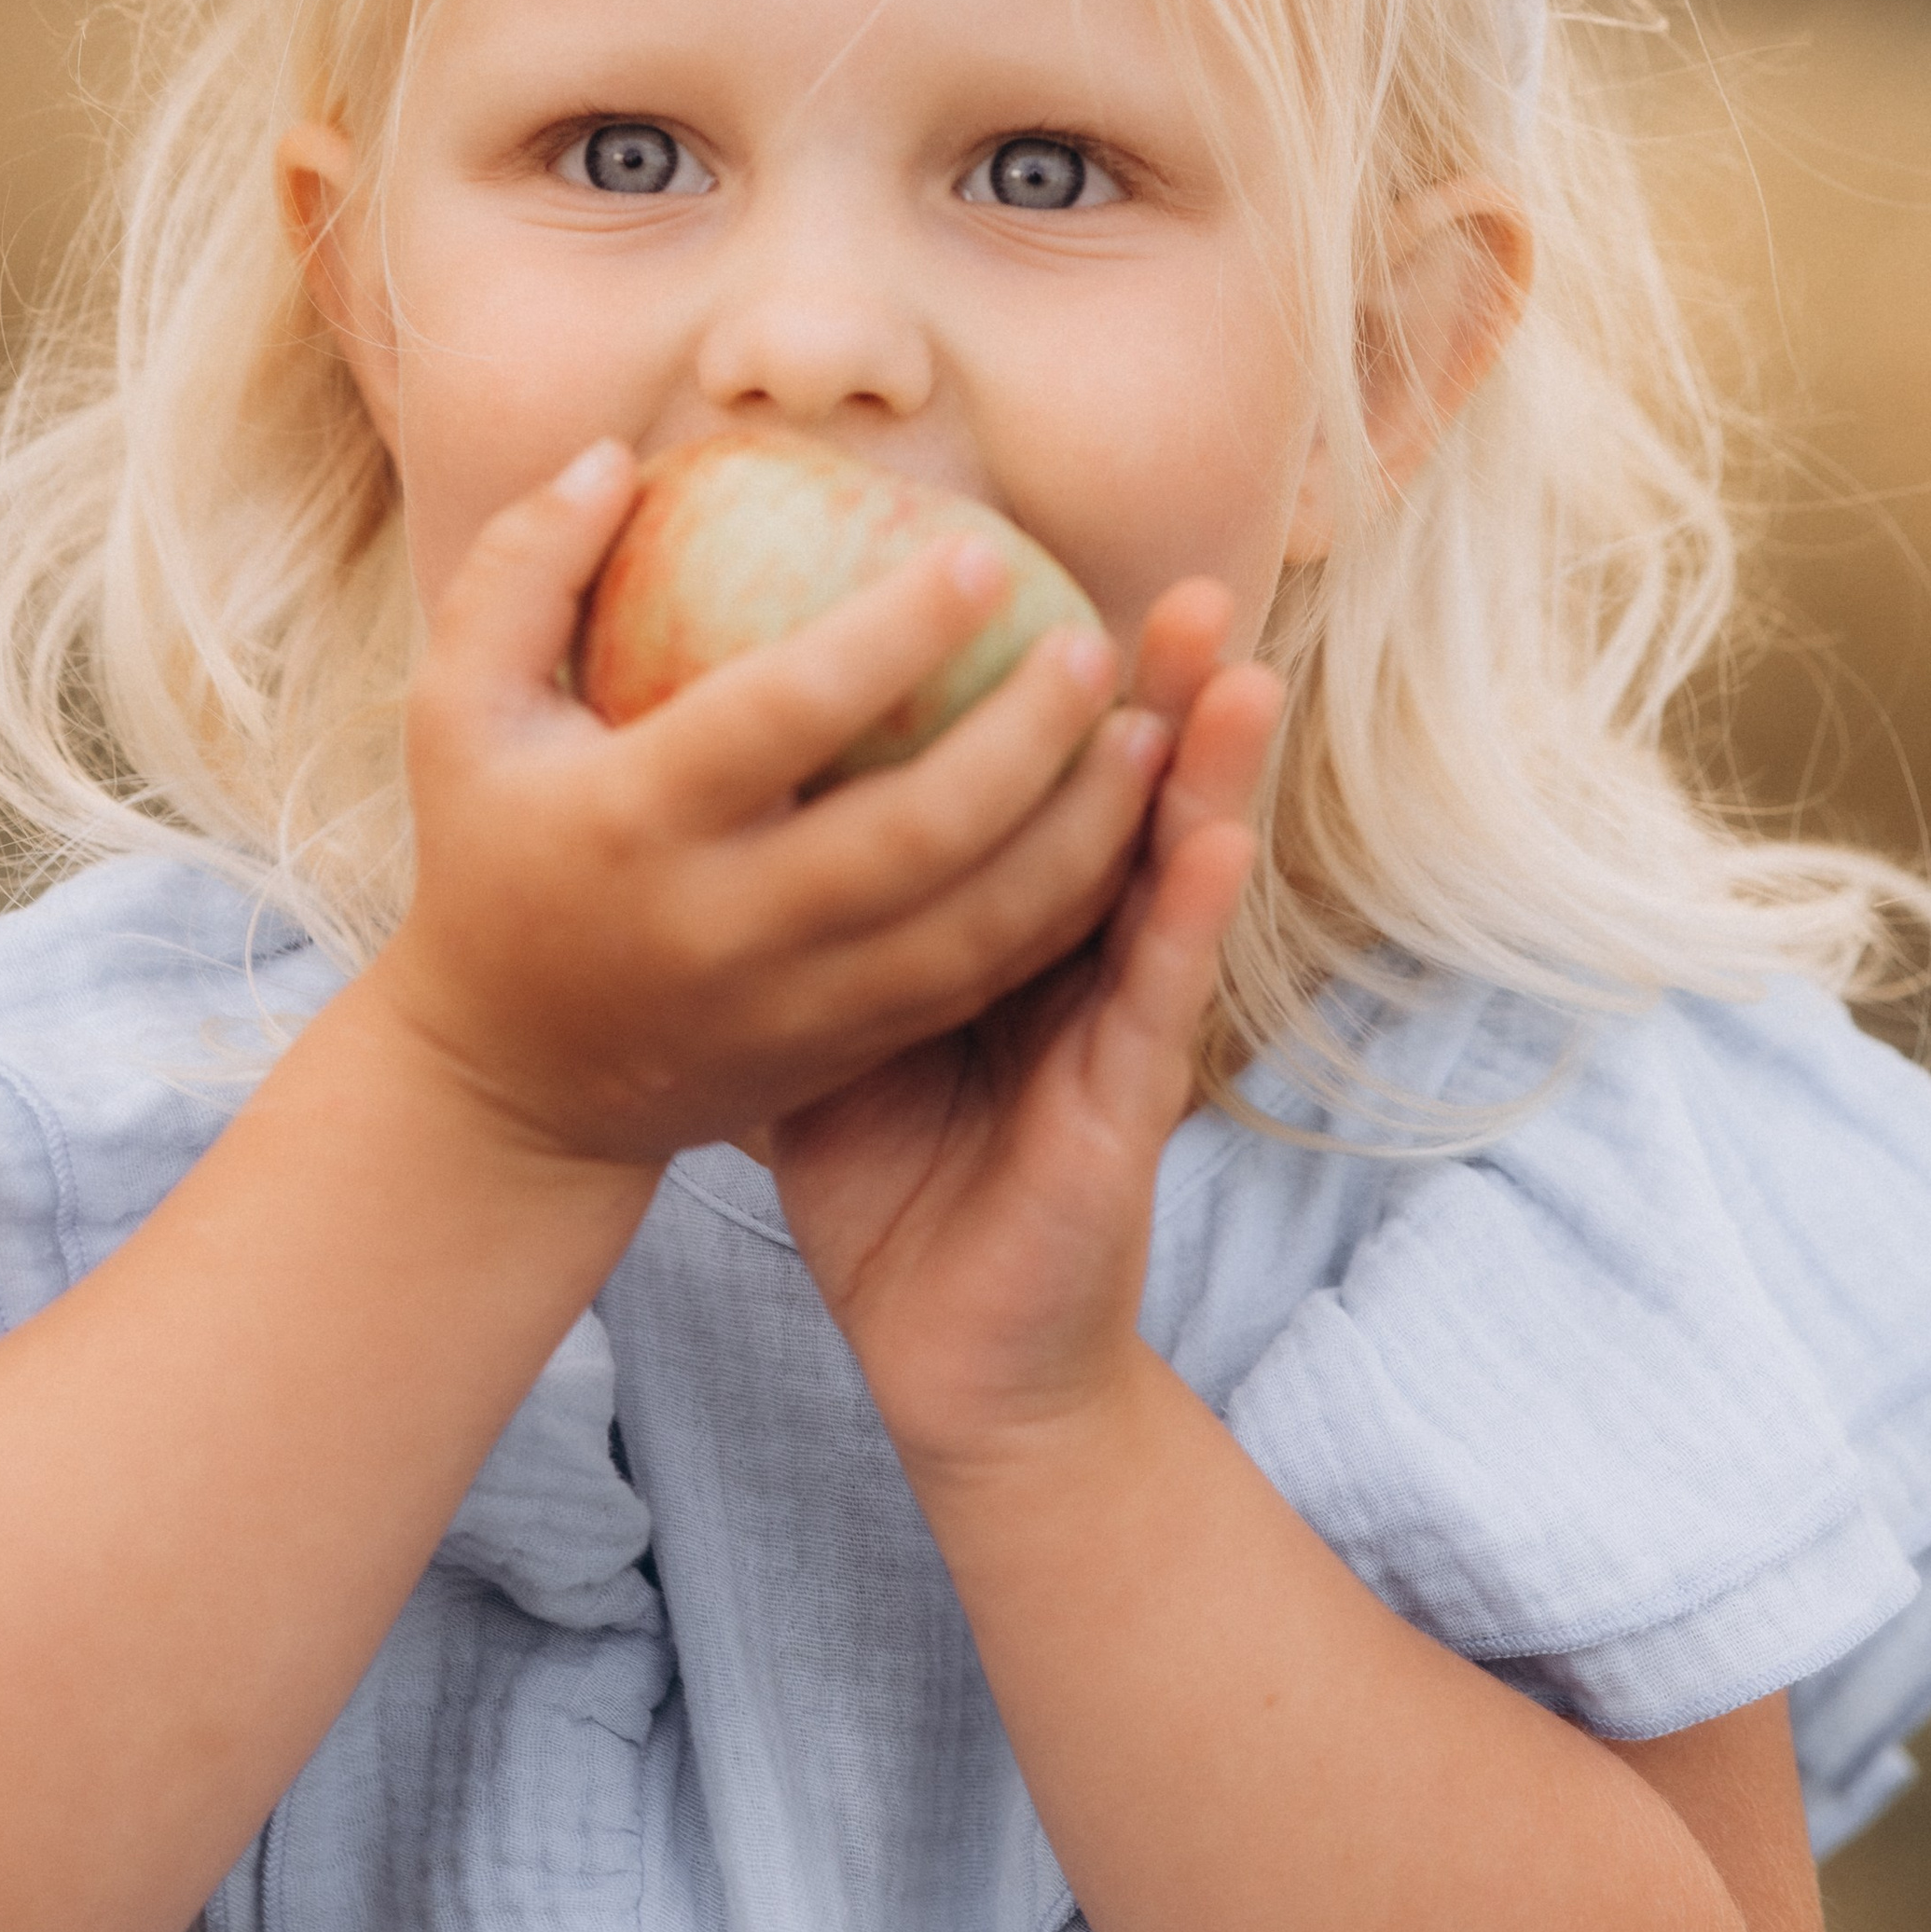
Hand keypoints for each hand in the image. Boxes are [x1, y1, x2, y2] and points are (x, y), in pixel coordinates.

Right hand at [369, 441, 1183, 1171]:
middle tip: (1092, 650)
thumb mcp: (454, 708)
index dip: (891, 637)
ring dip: (1078, 837)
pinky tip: (1119, 832)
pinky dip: (1059, 911)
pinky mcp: (840, 1052)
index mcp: (627, 824)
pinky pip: (976, 983)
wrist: (508, 1087)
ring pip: (971, 931)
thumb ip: (525, 568)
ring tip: (1147, 738)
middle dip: (1022, 742)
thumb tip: (620, 457)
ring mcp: (789, 1006)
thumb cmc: (490, 858)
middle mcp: (717, 928)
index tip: (984, 555)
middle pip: (909, 838)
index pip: (779, 719)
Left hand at [770, 583, 1280, 1479]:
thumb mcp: (822, 1022)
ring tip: (1235, 672)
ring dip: (1211, 777)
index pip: (1042, 786)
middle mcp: (1075, 963)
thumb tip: (695, 802)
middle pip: (1127, 808)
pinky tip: (1217, 834)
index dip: (1061, 693)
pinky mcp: (1127, 1106)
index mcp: (1006, 930)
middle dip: (1164, 699)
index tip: (1068, 578)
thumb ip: (795, 919)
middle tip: (1190, 586)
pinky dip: (1188, 911)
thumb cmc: (882, 1187)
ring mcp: (1112, 1030)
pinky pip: (1154, 996)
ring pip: (1168, 878)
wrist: (945, 1353)